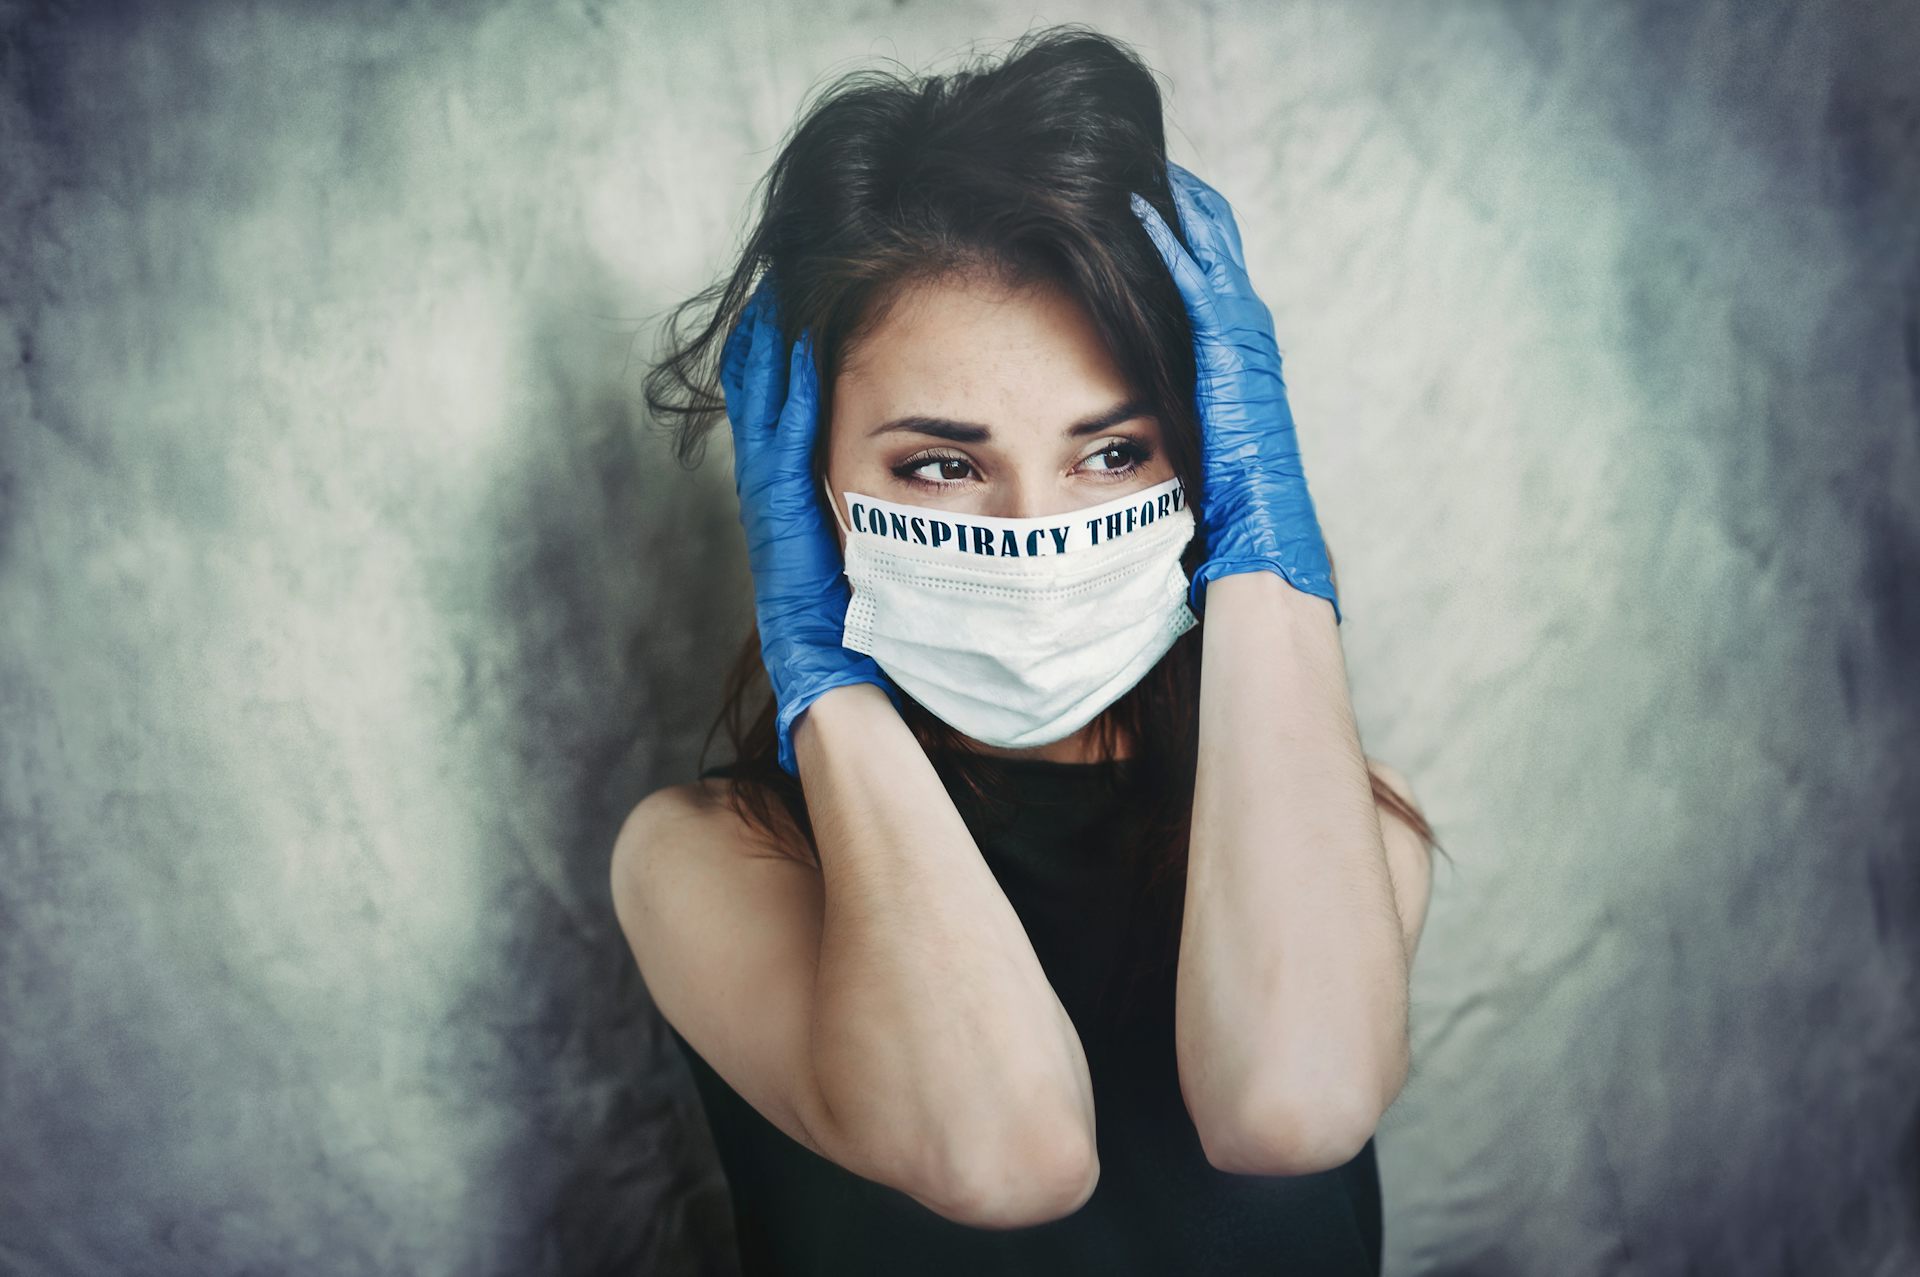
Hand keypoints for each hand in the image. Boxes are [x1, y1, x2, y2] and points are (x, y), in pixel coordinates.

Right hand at [720, 272, 901, 775]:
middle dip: (774, 344)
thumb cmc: (883, 640)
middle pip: (772, 406)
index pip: (795, 421)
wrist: (848, 695)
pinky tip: (796, 352)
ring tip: (778, 297)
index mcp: (810, 511)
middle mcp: (787, 506)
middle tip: (782, 280)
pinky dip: (784, 399)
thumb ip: (910, 529)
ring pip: (768, 417)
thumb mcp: (900, 569)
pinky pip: (780, 448)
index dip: (794, 367)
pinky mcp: (781, 524)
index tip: (808, 308)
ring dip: (772, 357)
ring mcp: (778, 514)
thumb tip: (960, 488)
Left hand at [1129, 161, 1341, 623]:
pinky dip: (1170, 241)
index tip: (1160, 199)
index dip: (1193, 232)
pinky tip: (1141, 210)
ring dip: (1179, 207)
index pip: (1218, 272)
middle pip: (1220, 246)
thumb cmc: (1232, 494)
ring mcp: (1242, 336)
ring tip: (1146, 169)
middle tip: (1152, 164)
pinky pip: (1192, 280)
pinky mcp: (1225, 347)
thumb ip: (1192, 405)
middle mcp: (1249, 331)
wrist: (1262, 519)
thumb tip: (1156, 410)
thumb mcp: (1207, 432)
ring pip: (1210, 249)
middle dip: (1189, 203)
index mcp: (1243, 348)